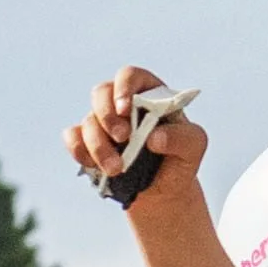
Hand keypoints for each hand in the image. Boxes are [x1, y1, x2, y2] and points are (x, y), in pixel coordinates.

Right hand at [68, 65, 203, 212]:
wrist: (164, 190)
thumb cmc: (180, 159)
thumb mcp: (194, 147)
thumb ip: (182, 138)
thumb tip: (154, 137)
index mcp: (148, 93)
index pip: (129, 76)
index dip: (124, 88)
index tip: (125, 109)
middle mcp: (121, 103)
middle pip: (101, 92)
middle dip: (107, 116)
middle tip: (123, 138)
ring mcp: (102, 123)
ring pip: (88, 121)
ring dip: (99, 145)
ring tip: (117, 169)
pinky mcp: (87, 143)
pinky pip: (72, 138)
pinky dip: (79, 150)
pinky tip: (94, 166)